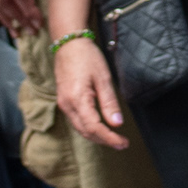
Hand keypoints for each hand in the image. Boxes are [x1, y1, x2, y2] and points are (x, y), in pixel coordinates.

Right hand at [52, 35, 128, 149]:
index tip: (123, 143)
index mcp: (77, 99)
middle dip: (105, 140)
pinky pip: (76, 121)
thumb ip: (109, 103)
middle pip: (86, 132)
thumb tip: (117, 124)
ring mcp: (64, 104)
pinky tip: (101, 127)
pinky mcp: (64, 101)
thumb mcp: (103, 78)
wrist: (69, 44)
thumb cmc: (87, 57)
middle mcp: (67, 105)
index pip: (94, 128)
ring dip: (97, 136)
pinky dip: (89, 128)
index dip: (109, 138)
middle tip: (122, 143)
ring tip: (114, 138)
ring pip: (80, 128)